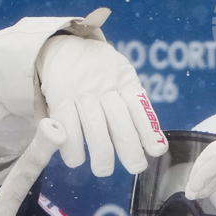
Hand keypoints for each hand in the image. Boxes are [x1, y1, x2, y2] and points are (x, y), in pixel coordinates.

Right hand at [36, 34, 167, 175]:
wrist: (63, 45)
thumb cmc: (100, 71)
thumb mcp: (123, 78)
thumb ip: (136, 105)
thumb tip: (154, 144)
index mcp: (125, 83)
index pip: (141, 108)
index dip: (149, 132)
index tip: (156, 151)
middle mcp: (105, 88)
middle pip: (120, 123)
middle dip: (130, 150)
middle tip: (135, 167)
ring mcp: (82, 94)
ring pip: (94, 129)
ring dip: (102, 155)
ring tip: (104, 169)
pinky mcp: (59, 99)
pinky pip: (68, 128)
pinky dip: (73, 148)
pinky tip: (78, 159)